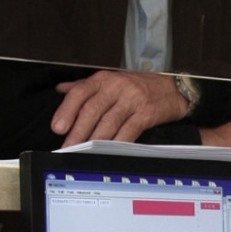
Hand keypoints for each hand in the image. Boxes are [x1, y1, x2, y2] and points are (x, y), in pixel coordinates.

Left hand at [51, 70, 187, 147]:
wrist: (172, 88)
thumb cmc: (139, 85)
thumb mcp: (111, 80)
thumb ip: (85, 85)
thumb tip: (60, 89)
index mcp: (104, 79)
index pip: (80, 92)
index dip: (67, 110)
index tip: (58, 127)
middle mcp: (117, 87)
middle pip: (93, 109)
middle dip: (78, 131)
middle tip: (68, 146)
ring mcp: (133, 100)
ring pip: (109, 122)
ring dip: (94, 140)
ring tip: (84, 152)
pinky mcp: (146, 113)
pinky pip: (129, 130)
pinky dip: (117, 142)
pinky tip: (108, 151)